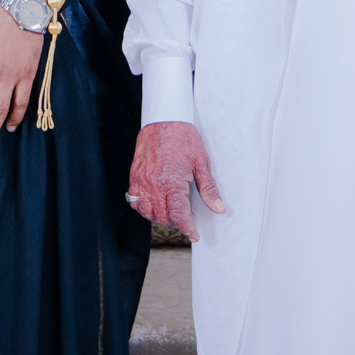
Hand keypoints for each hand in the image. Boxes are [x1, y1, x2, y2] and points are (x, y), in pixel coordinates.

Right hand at [128, 121, 225, 241]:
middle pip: (163, 217)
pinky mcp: (135, 176)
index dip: (188, 229)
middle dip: (176, 223)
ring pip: (147, 212)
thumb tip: (219, 208)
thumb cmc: (183, 138)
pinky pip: (135, 201)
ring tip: (171, 213)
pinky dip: (143, 208)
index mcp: (172, 183)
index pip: (179, 216)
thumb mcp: (201, 163)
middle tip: (187, 220)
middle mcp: (155, 184)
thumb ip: (208, 189)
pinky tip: (154, 204)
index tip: (194, 234)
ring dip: (160, 218)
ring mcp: (142, 181)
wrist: (164, 120)